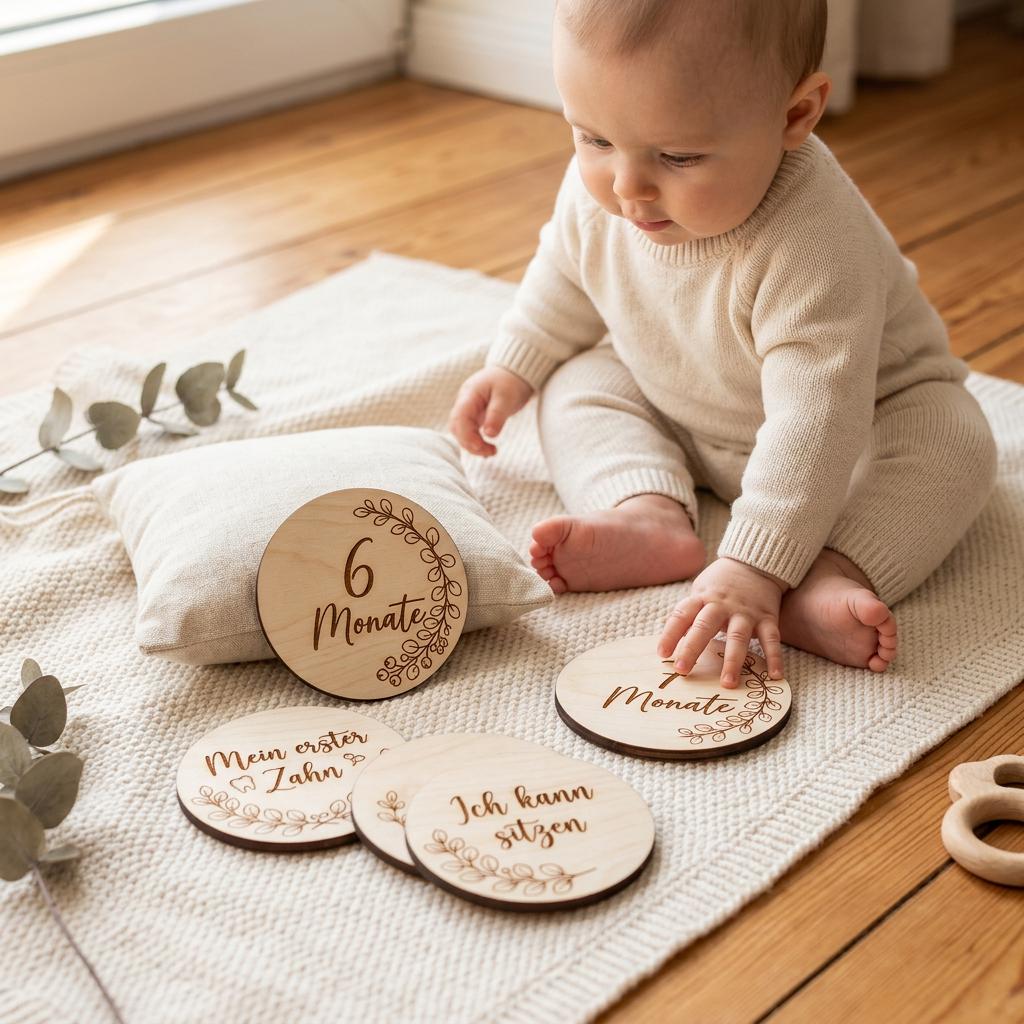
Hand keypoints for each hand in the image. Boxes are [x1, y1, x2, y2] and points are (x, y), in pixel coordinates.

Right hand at [448, 366, 533, 455]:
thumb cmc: (511, 381)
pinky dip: (476, 442)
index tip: (482, 447)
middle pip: (457, 427)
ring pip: (461, 431)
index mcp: (470, 394)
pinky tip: (488, 449)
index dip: (467, 436)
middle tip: (490, 452)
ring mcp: (469, 409)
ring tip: (491, 451)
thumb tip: (489, 434)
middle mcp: (465, 402)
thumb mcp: (507, 397)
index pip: (459, 418)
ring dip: (472, 444)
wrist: (515, 372)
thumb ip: (497, 415)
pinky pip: (470, 431)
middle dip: (469, 443)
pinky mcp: (475, 415)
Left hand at [656, 556, 786, 688]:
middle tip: (682, 671)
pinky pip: (771, 639)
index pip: (681, 615)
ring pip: (738, 636)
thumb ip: (688, 616)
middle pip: (704, 626)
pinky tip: (774, 675)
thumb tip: (670, 644)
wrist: (755, 563)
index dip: (670, 634)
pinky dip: (774, 657)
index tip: (662, 654)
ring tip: (728, 683)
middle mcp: (722, 605)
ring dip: (733, 661)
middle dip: (692, 648)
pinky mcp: (767, 617)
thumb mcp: (700, 592)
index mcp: (702, 598)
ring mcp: (746, 612)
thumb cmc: (720, 584)